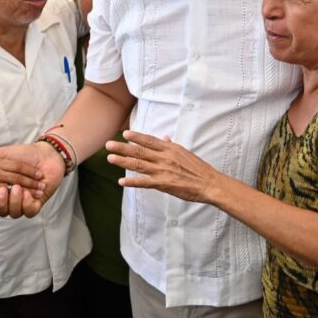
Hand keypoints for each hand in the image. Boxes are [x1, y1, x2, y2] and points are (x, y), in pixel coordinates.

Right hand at [0, 141, 65, 217]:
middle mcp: (10, 198)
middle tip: (3, 190)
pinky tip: (27, 194)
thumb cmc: (23, 154)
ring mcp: (23, 202)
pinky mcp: (36, 203)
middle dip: (2, 201)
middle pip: (1, 209)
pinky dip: (27, 204)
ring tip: (18, 188)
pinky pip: (30, 212)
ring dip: (15, 202)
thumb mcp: (3, 153)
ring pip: (14, 213)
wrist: (45, 153)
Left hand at [105, 130, 219, 203]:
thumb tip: (163, 137)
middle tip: (109, 145)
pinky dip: (132, 182)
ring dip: (123, 162)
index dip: (136, 137)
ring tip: (110, 159)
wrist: (209, 183)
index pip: (149, 140)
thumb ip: (171, 145)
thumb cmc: (198, 168)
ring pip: (139, 165)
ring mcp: (163, 171)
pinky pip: (144, 183)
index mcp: (170, 148)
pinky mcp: (163, 184)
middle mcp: (164, 157)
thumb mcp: (184, 152)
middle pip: (139, 151)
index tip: (124, 133)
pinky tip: (122, 182)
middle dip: (122, 148)